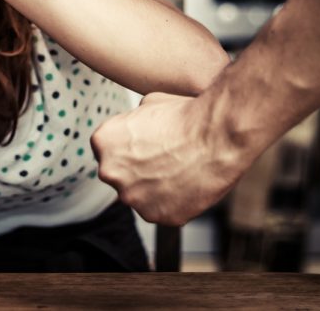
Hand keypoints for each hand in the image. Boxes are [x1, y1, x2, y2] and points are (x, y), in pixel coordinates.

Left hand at [91, 92, 250, 225]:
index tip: (148, 145)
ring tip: (180, 170)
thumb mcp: (149, 102)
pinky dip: (174, 201)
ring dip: (155, 187)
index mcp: (103, 142)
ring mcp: (133, 198)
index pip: (109, 150)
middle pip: (121, 175)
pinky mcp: (157, 216)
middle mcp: (110, 172)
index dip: (130, 147)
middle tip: (165, 158)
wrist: (216, 137)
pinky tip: (188, 184)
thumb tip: (137, 126)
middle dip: (138, 169)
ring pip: (140, 196)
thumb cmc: (186, 117)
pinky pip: (162, 211)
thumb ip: (133, 121)